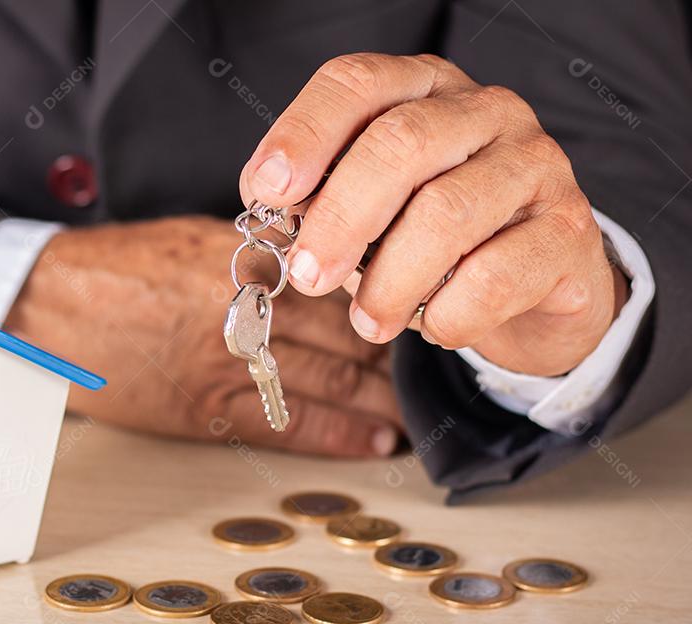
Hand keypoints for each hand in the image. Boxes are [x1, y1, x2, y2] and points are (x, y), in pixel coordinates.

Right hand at [4, 216, 402, 456]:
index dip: (389, 297)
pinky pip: (287, 423)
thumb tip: (322, 263)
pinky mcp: (208, 407)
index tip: (426, 304)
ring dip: (381, 398)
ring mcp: (229, 362)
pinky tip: (373, 440)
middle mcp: (247, 309)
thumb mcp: (196, 239)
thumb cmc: (121, 267)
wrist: (54, 305)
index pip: (340, 281)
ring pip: (329, 381)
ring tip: (419, 410)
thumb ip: (262, 252)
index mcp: (245, 261)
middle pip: (347, 332)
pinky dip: (337, 433)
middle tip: (444, 365)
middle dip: (397, 351)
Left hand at [240, 53, 627, 376]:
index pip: (357, 83)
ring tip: (368, 322)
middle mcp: (485, 111)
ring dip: (390, 282)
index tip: (266, 190)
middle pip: (400, 144)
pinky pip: (494, 276)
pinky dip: (448, 314)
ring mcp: (536, 165)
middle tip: (309, 276)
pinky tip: (436, 326)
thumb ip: (324, 202)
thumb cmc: (434, 246)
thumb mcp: (372, 215)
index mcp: (423, 91)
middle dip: (340, 218)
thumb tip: (269, 210)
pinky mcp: (569, 232)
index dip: (303, 133)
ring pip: (445, 213)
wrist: (534, 293)